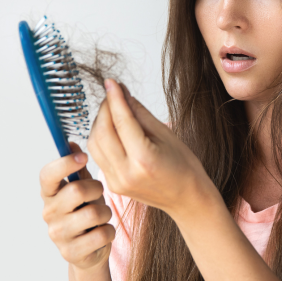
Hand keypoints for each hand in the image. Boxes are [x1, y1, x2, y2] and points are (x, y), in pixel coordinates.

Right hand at [40, 142, 115, 270]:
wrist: (90, 248)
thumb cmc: (87, 209)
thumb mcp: (84, 186)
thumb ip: (78, 167)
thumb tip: (71, 143)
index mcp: (50, 192)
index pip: (48, 175)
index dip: (65, 163)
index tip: (84, 157)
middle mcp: (49, 212)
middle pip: (77, 191)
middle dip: (97, 190)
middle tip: (99, 194)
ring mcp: (58, 234)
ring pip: (94, 213)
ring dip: (106, 212)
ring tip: (102, 215)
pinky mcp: (71, 252)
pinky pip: (102, 234)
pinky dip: (109, 231)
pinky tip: (102, 232)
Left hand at [87, 79, 218, 219]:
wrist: (187, 198)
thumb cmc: (184, 167)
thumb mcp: (166, 134)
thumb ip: (140, 114)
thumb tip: (123, 94)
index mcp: (143, 160)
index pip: (121, 122)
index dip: (114, 98)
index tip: (111, 82)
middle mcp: (125, 173)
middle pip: (102, 132)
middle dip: (104, 109)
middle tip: (114, 94)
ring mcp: (116, 181)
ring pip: (94, 144)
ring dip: (100, 122)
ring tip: (113, 111)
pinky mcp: (112, 184)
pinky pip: (98, 155)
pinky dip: (101, 137)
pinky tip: (112, 128)